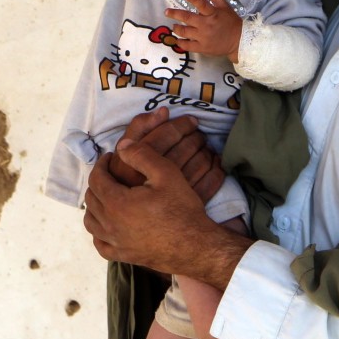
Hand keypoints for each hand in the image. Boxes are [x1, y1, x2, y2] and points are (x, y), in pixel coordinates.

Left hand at [84, 142, 252, 285]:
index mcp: (117, 203)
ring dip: (95, 205)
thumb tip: (122, 145)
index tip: (110, 157)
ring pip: (91, 222)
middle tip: (109, 172)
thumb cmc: (182, 209)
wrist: (195, 246)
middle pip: (91, 199)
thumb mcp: (166, 173)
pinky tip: (107, 226)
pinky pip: (100, 245)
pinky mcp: (124, 256)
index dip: (101, 164)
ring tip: (107, 195)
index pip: (97, 179)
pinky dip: (98, 233)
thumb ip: (142, 155)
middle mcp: (110, 225)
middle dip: (98, 181)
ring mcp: (116, 243)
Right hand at [110, 107, 225, 202]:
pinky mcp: (187, 207)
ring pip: (200, 163)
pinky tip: (215, 162)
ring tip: (205, 145)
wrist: (138, 228)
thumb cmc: (127, 187)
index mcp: (135, 167)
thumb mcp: (123, 157)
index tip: (191, 120)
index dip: (180, 125)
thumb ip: (138, 130)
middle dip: (195, 136)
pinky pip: (211, 183)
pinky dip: (216, 169)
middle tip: (198, 132)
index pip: (163, 136)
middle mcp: (154, 182)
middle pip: (184, 148)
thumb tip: (163, 111)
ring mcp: (174, 196)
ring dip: (206, 150)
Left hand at [165, 0, 242, 62]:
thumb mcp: (225, 7)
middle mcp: (207, 25)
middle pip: (188, 18)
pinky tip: (177, 40)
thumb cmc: (231, 22)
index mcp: (213, 14)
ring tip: (174, 26)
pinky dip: (180, 43)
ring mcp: (203, 38)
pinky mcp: (202, 48)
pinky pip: (187, 45)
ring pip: (185, 32)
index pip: (203, 5)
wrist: (239, 42)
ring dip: (177, 28)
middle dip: (175, 14)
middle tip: (166, 12)